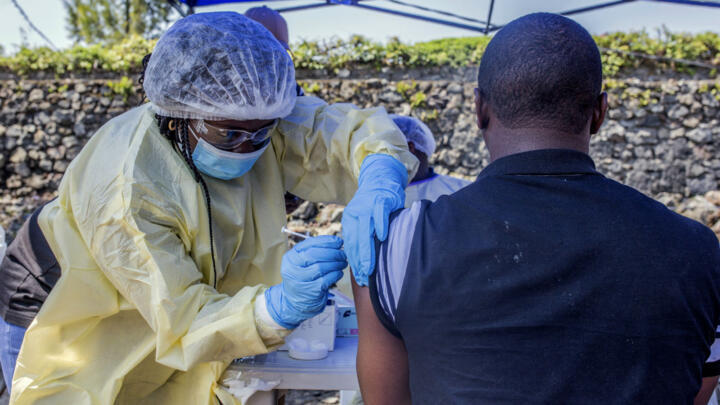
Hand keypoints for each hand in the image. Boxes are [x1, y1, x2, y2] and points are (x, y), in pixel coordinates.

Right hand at [265, 235, 346, 328]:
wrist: (295, 301)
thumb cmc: (303, 278)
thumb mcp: (302, 263)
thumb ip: (315, 251)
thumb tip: (336, 243)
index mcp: (290, 257)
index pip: (309, 244)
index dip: (327, 241)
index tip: (338, 242)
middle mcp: (292, 268)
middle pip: (315, 255)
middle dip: (333, 253)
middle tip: (343, 254)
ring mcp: (300, 281)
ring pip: (321, 267)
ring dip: (336, 264)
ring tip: (343, 263)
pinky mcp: (310, 291)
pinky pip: (326, 280)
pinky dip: (335, 274)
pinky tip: (338, 273)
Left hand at [342, 154, 407, 285]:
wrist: (380, 180)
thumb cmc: (374, 206)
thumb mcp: (364, 221)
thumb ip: (363, 237)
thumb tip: (364, 263)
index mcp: (349, 221)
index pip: (350, 245)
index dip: (354, 262)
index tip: (359, 277)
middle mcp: (355, 214)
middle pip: (355, 241)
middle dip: (359, 261)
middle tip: (363, 276)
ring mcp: (367, 207)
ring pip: (365, 231)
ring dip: (367, 250)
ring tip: (370, 266)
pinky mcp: (380, 201)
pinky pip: (379, 215)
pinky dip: (380, 226)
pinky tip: (383, 237)